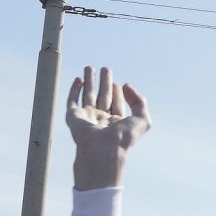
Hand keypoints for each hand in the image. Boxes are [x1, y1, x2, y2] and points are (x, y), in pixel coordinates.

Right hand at [65, 67, 150, 188]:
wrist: (102, 148)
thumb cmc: (123, 137)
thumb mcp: (142, 119)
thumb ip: (139, 102)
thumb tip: (126, 86)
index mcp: (117, 123)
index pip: (117, 103)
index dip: (118, 93)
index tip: (119, 83)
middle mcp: (102, 119)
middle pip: (103, 96)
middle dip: (104, 82)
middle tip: (106, 68)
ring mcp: (87, 117)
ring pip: (88, 95)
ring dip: (89, 81)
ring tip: (89, 67)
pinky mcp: (74, 116)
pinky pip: (72, 100)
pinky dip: (74, 89)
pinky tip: (78, 79)